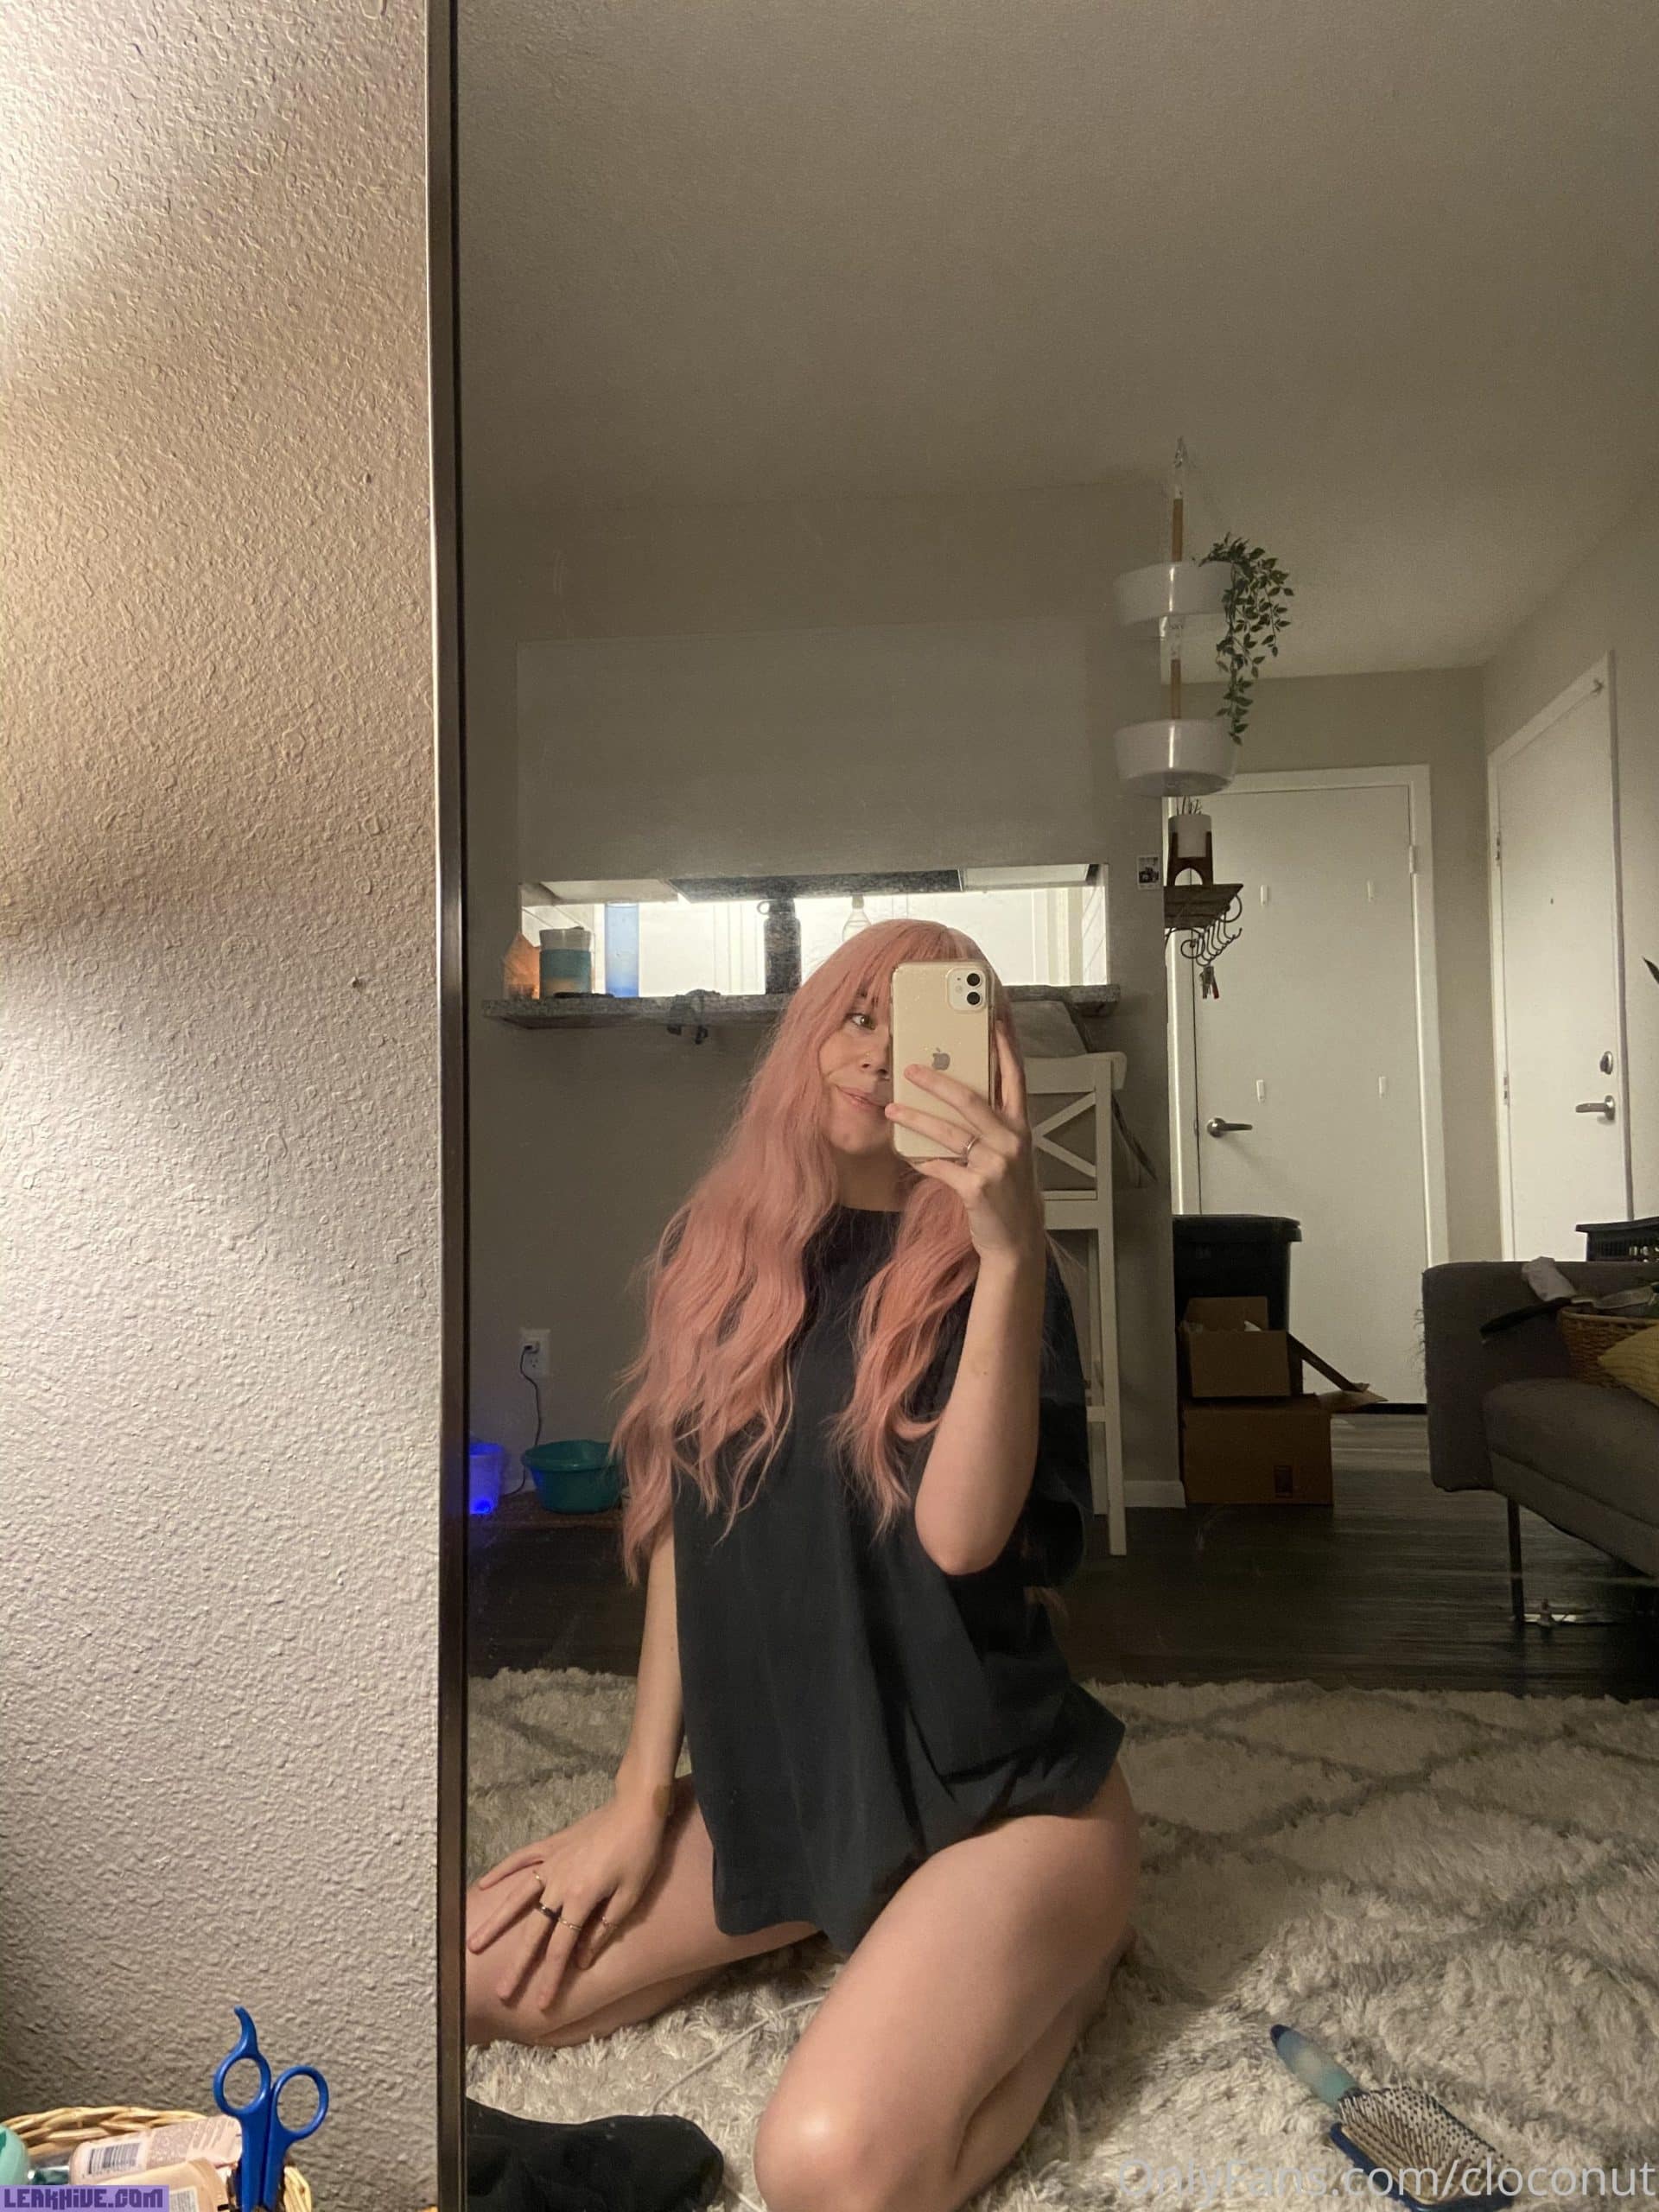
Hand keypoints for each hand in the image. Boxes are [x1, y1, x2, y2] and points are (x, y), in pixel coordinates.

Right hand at [465, 1785, 671, 2015]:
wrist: (637, 1807)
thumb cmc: (640, 1853)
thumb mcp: (630, 1895)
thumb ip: (604, 1929)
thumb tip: (582, 1961)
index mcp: (581, 1899)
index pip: (561, 1948)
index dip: (550, 1978)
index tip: (541, 2005)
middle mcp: (559, 1883)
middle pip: (534, 1931)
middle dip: (517, 1964)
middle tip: (500, 1992)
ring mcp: (551, 1863)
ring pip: (516, 1898)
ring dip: (495, 1922)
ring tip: (472, 1943)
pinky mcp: (550, 1845)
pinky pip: (520, 1860)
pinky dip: (500, 1871)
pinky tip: (482, 1885)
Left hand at [884, 1024, 1045, 1265]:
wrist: (1017, 1239)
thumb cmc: (1010, 1190)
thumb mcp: (1010, 1152)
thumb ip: (992, 1125)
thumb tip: (956, 1096)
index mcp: (1021, 1127)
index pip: (1015, 1077)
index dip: (1004, 1047)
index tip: (992, 1019)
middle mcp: (1011, 1141)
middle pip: (970, 1099)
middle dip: (937, 1081)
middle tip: (910, 1069)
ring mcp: (995, 1165)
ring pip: (947, 1132)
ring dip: (915, 1118)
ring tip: (892, 1109)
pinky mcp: (976, 1188)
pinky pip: (939, 1166)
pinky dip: (921, 1159)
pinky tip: (908, 1154)